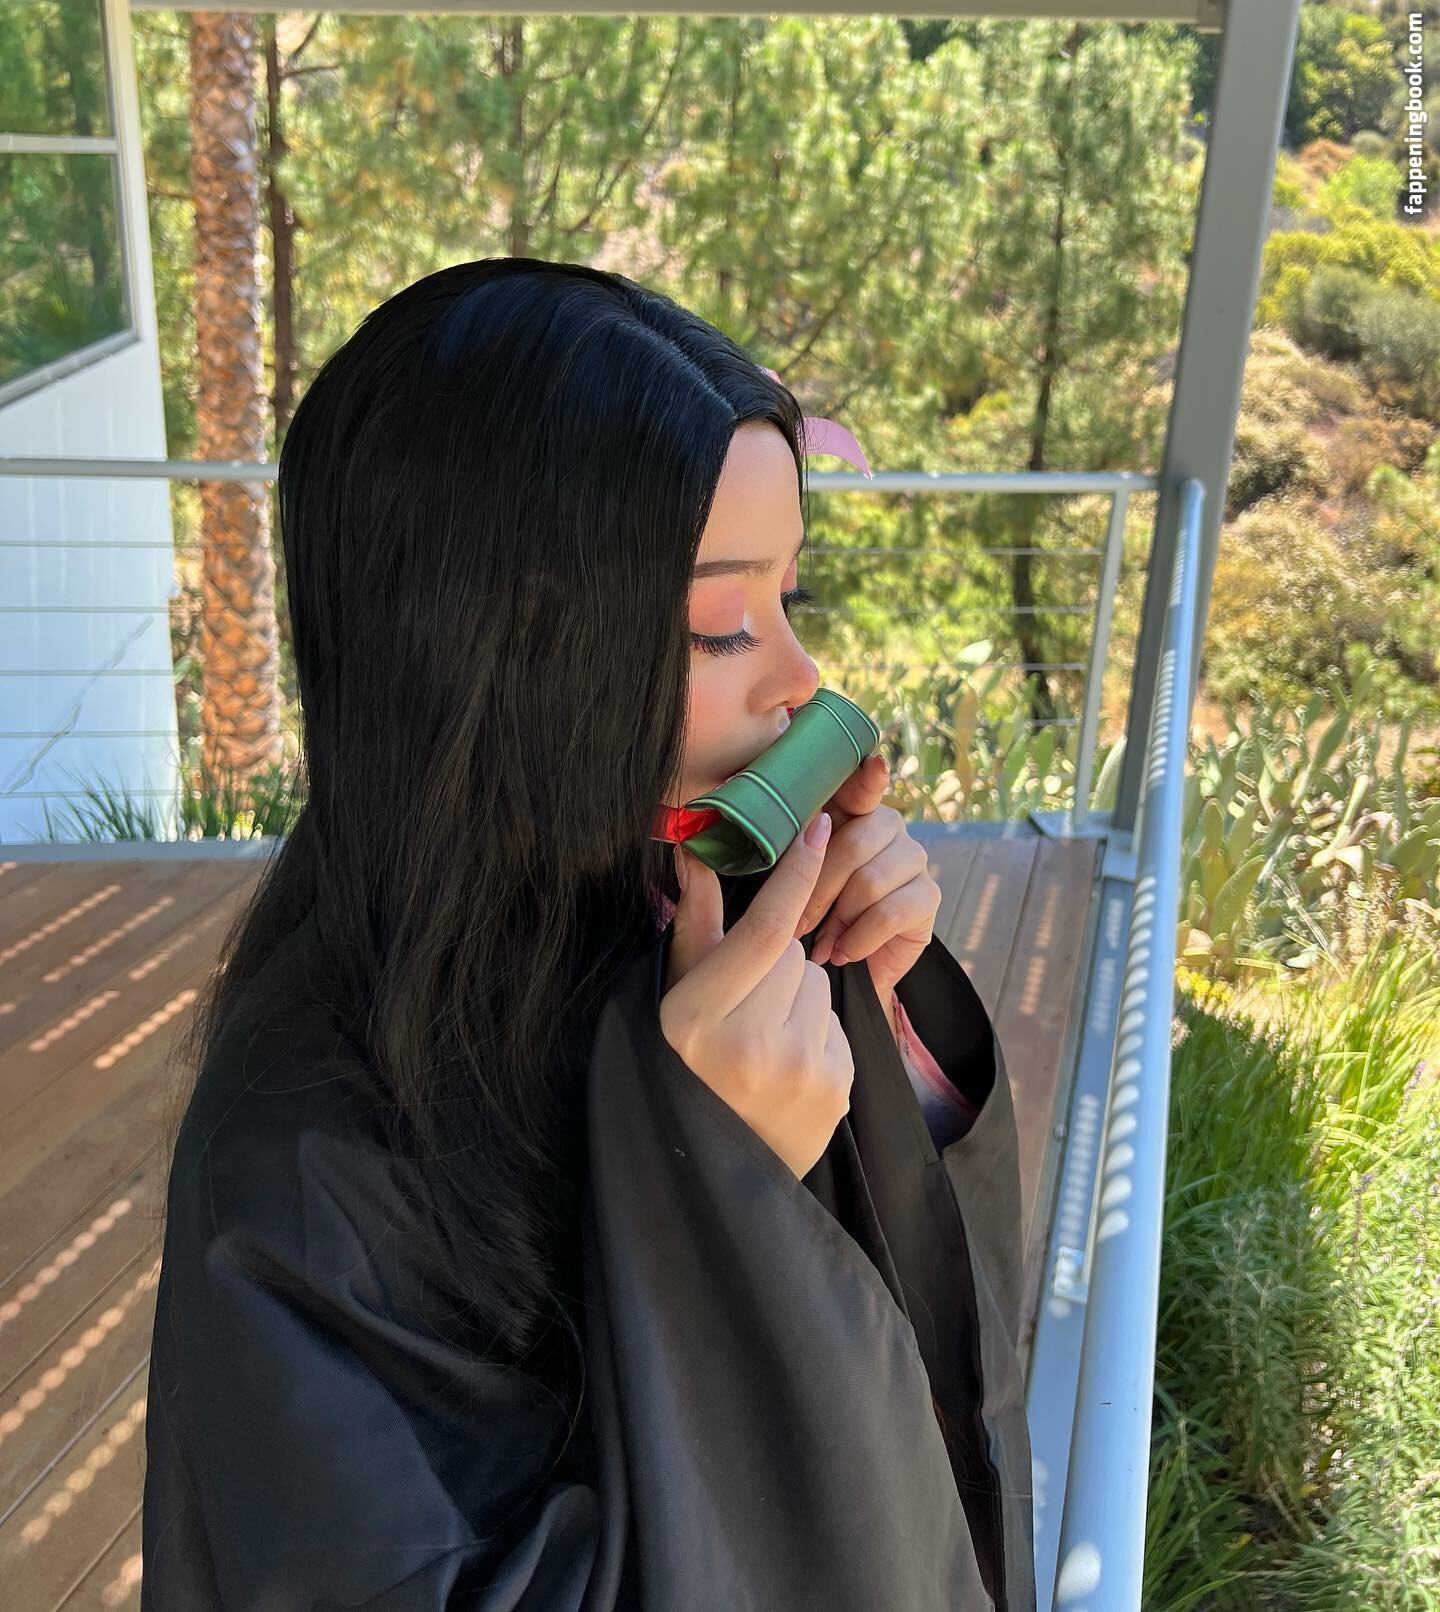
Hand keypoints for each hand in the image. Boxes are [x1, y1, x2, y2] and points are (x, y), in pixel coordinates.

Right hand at [661, 810, 854, 1179]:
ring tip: (763, 1041)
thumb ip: (694, 927)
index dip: (795, 873)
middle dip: (776, 965)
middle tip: (744, 1006)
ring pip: (819, 985)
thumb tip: (693, 852)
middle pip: (793, 955)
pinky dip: (816, 1033)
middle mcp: (754, 1045)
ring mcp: (801, 1072)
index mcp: (701, 1018)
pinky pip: (837, 1024)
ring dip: (797, 999)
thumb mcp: (674, 1001)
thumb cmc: (684, 1070)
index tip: (819, 827)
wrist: (716, 1173)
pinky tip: (786, 1066)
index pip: (766, 929)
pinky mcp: (836, 1091)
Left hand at [793, 752, 941, 1007]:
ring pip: (870, 881)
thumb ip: (769, 846)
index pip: (861, 784)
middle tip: (796, 925)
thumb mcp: (775, 879)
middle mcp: (887, 825)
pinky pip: (889, 913)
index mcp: (848, 811)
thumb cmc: (797, 917)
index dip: (867, 777)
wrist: (832, 971)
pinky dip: (858, 939)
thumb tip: (720, 806)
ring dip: (837, 921)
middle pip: (855, 843)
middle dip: (818, 891)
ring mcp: (912, 858)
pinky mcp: (928, 897)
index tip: (873, 766)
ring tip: (821, 944)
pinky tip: (843, 952)